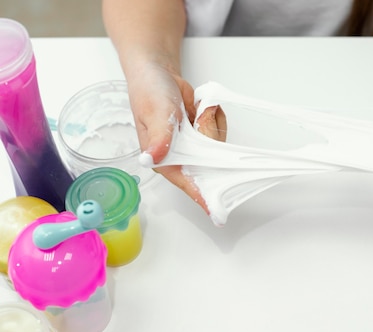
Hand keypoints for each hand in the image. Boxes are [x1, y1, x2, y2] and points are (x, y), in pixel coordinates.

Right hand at [126, 62, 225, 212]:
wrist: (158, 74)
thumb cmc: (149, 93)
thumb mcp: (155, 112)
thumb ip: (159, 135)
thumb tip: (154, 156)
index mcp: (164, 160)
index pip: (187, 183)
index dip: (202, 196)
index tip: (217, 213)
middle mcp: (181, 159)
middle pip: (211, 162)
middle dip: (208, 135)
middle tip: (196, 116)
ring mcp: (194, 148)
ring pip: (218, 146)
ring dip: (211, 123)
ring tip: (195, 108)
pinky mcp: (203, 136)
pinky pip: (220, 132)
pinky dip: (215, 117)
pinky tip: (201, 107)